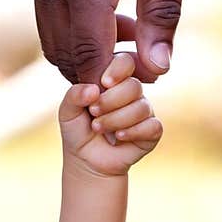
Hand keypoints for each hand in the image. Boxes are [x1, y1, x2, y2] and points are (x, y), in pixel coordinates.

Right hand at [27, 0, 199, 85]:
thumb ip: (163, 14)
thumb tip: (156, 70)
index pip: (87, 52)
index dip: (109, 78)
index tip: (139, 83)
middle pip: (62, 52)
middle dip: (96, 70)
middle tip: (139, 64)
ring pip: (50, 35)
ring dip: (85, 48)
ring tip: (129, 33)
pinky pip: (48, 9)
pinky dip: (74, 24)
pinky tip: (111, 9)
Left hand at [59, 51, 162, 177]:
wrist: (86, 159)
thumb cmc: (78, 130)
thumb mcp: (68, 112)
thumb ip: (74, 96)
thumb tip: (93, 90)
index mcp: (114, 80)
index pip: (126, 61)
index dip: (117, 70)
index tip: (103, 83)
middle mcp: (132, 92)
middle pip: (134, 85)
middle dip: (110, 101)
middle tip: (93, 112)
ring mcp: (144, 110)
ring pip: (141, 107)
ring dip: (116, 120)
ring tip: (98, 127)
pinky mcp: (152, 130)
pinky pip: (153, 126)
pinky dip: (133, 132)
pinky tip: (119, 136)